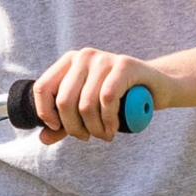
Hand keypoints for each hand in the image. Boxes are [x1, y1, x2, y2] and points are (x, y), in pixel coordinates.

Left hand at [32, 49, 177, 143]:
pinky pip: (107, 99)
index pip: (42, 88)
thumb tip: (43, 138)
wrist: (153, 88)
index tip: (58, 128)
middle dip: (74, 128)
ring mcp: (103, 58)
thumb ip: (63, 125)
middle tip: (88, 136)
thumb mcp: (85, 113)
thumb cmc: (117, 101)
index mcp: (68, 63)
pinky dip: (108, 121)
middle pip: (64, 102)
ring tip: (104, 135)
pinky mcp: (124, 65)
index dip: (46, 114)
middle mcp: (83, 56)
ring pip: (85, 105)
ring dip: (94, 129)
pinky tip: (113, 128)